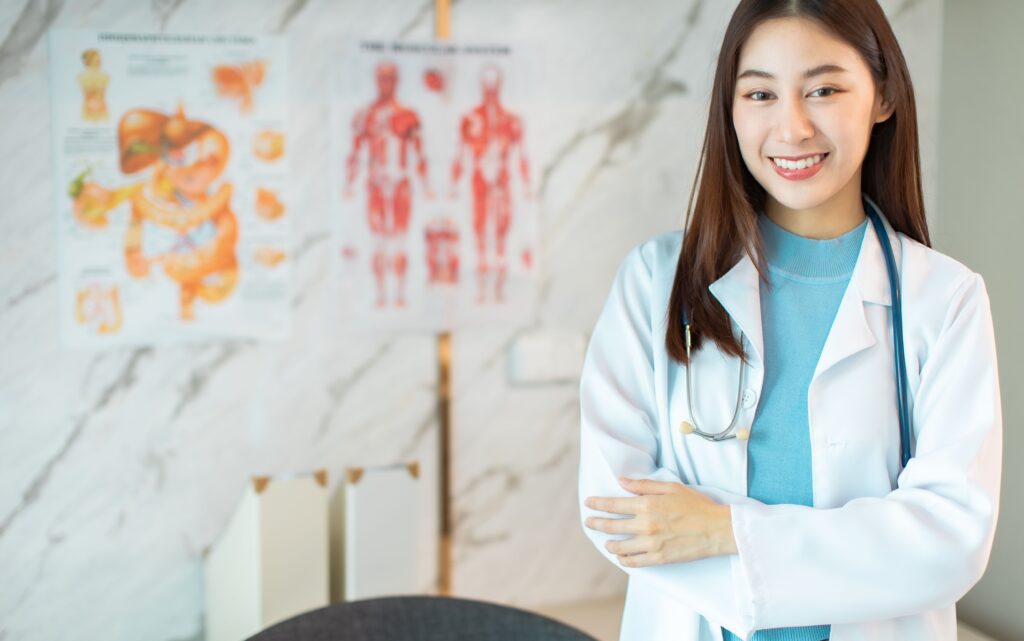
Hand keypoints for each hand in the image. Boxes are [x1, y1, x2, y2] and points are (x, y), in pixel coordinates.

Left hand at [584, 477, 736, 566]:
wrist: (717, 529)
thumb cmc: (697, 505)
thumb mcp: (671, 487)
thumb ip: (643, 485)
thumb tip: (622, 481)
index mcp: (647, 504)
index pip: (614, 504)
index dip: (598, 504)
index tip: (589, 504)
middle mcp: (645, 524)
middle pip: (612, 525)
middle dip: (597, 523)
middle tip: (589, 522)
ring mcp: (651, 543)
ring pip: (620, 546)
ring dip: (609, 543)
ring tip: (606, 541)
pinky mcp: (659, 558)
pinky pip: (634, 561)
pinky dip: (624, 559)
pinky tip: (621, 556)